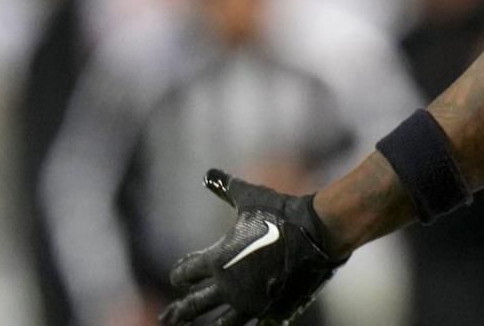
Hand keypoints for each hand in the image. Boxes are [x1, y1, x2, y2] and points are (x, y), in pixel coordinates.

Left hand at [160, 170, 345, 325]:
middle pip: (194, 305)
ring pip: (223, 322)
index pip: (186, 273)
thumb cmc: (281, 213)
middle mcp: (229, 287)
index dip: (180, 273)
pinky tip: (245, 324)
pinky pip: (255, 323)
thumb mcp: (250, 197)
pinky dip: (248, 323)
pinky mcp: (273, 310)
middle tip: (165, 319)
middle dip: (179, 312)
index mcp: (217, 260)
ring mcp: (251, 302)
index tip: (178, 277)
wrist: (318, 232)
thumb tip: (208, 172)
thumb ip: (227, 187)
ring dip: (211, 324)